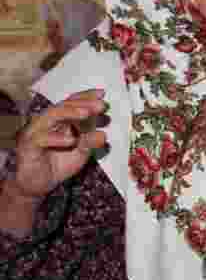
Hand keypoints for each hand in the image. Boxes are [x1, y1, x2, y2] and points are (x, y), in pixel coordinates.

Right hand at [8, 89, 107, 204]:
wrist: (38, 185)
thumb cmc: (58, 164)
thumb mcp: (81, 152)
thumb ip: (90, 142)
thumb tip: (103, 134)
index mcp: (60, 120)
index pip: (72, 103)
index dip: (86, 96)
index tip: (102, 94)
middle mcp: (47, 122)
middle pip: (63, 105)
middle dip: (83, 103)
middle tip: (100, 105)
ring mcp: (36, 131)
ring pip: (50, 116)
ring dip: (70, 113)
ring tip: (86, 114)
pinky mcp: (28, 145)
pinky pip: (40, 138)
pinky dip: (56, 138)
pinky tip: (71, 139)